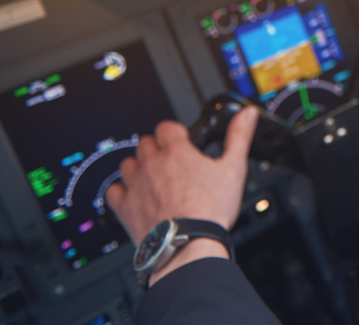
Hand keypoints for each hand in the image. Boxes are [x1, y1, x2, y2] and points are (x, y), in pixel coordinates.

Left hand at [105, 106, 257, 284]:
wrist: (188, 244)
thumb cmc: (210, 210)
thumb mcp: (234, 169)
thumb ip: (239, 137)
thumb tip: (246, 114)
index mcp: (177, 151)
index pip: (167, 127)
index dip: (175, 132)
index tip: (182, 141)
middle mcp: (152, 164)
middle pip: (146, 142)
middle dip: (158, 148)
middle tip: (171, 162)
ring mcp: (136, 185)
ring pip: (127, 163)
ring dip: (138, 166)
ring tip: (153, 178)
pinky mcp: (124, 206)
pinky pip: (112, 190)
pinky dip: (121, 190)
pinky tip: (133, 195)